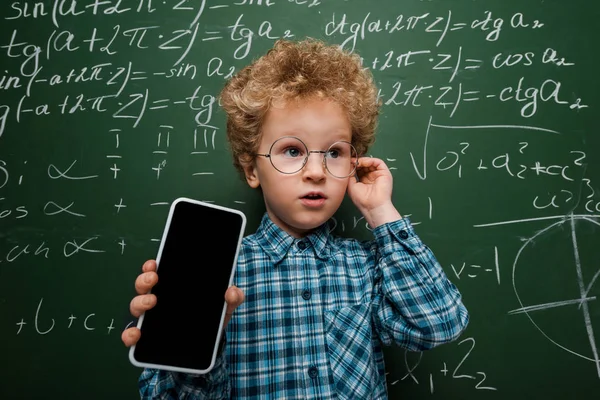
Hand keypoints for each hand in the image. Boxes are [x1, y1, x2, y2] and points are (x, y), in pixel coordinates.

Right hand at [121, 259, 244, 346]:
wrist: (206, 347)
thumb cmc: (210, 319)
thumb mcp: (224, 306)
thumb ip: (232, 297)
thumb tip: (232, 291)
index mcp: (173, 288)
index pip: (157, 271)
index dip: (151, 265)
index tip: (154, 263)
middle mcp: (158, 300)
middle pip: (143, 285)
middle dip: (144, 279)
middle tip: (154, 278)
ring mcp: (150, 319)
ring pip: (136, 305)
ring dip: (139, 302)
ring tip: (152, 302)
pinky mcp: (146, 338)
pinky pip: (132, 335)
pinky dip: (129, 334)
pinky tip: (135, 334)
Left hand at [347, 157, 400, 227]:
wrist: (372, 206)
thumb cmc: (361, 199)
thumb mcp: (351, 185)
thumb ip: (350, 174)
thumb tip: (348, 164)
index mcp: (364, 181)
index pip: (359, 169)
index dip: (353, 165)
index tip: (346, 163)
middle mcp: (371, 177)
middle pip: (365, 165)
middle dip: (357, 162)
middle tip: (350, 161)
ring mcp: (378, 174)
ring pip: (371, 162)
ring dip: (363, 161)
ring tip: (356, 163)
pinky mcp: (385, 173)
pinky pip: (378, 162)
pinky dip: (370, 160)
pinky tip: (363, 163)